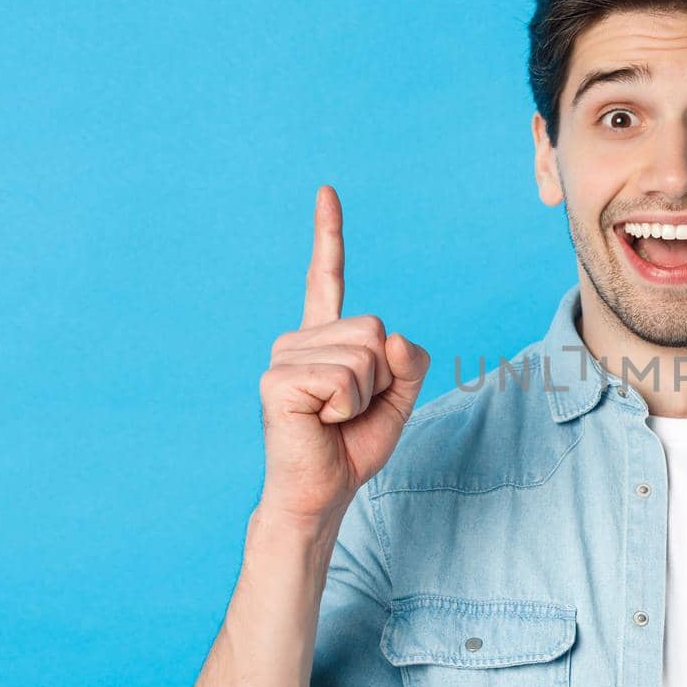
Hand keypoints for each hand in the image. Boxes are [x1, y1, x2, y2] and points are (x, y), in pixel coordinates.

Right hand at [256, 185, 429, 525]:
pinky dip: (347, 407)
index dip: (328, 236)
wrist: (321, 493)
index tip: (327, 192)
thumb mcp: (398, 399)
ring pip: (365, 355)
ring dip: (365, 397)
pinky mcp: (278, 381)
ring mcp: (283, 357)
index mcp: (323, 339)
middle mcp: (298, 340)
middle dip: (382, 378)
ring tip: (335, 418)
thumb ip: (408, 362)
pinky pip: (345, 379)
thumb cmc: (352, 447)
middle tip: (351, 410)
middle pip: (376, 330)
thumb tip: (391, 338)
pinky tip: (321, 422)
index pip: (325, 278)